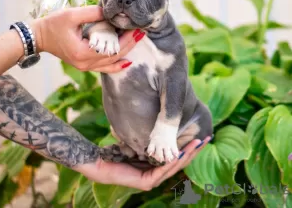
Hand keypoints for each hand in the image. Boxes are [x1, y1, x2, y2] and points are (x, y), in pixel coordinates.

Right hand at [32, 6, 143, 72]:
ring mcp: (85, 67)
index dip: (125, 38)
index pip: (111, 47)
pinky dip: (116, 65)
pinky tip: (127, 62)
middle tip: (141, 33)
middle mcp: (86, 64)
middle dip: (129, 44)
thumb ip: (93, 13)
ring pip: (111, 63)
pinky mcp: (85, 65)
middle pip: (114, 56)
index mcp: (83, 52)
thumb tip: (111, 12)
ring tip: (137, 40)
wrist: (40, 37)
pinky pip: (104, 68)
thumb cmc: (53, 25)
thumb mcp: (72, 15)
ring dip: (125, 52)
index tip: (136, 28)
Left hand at [78, 137, 210, 190]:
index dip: (189, 146)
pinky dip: (173, 161)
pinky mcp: (147, 182)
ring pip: (175, 166)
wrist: (99, 162)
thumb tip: (160, 122)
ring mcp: (153, 179)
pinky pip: (163, 170)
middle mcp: (157, 173)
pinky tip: (181, 151)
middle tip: (207, 138)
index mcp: (156, 164)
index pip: (177, 156)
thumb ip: (150, 137)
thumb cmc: (116, 150)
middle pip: (180, 161)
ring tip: (199, 143)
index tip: (200, 135)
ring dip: (188, 155)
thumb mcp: (137, 141)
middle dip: (194, 150)